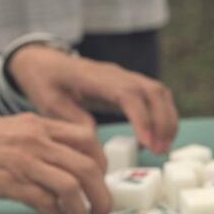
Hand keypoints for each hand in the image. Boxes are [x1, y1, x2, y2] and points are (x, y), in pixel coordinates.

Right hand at [0, 113, 111, 213]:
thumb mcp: (18, 129)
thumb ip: (46, 141)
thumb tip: (72, 166)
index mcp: (43, 125)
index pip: (90, 140)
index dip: (103, 166)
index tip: (100, 184)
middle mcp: (39, 141)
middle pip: (89, 168)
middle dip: (102, 197)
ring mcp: (25, 161)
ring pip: (72, 188)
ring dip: (80, 212)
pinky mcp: (10, 183)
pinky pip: (45, 204)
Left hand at [9, 45, 177, 153]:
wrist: (45, 63)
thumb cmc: (46, 83)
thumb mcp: (49, 103)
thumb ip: (73, 119)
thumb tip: (95, 137)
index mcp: (95, 78)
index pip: (128, 94)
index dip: (142, 118)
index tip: (147, 143)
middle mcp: (117, 74)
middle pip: (153, 91)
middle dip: (163, 122)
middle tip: (160, 150)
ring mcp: (127, 78)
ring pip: (160, 93)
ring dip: (168, 121)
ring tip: (162, 147)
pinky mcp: (131, 85)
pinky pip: (157, 98)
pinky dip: (163, 118)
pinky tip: (155, 139)